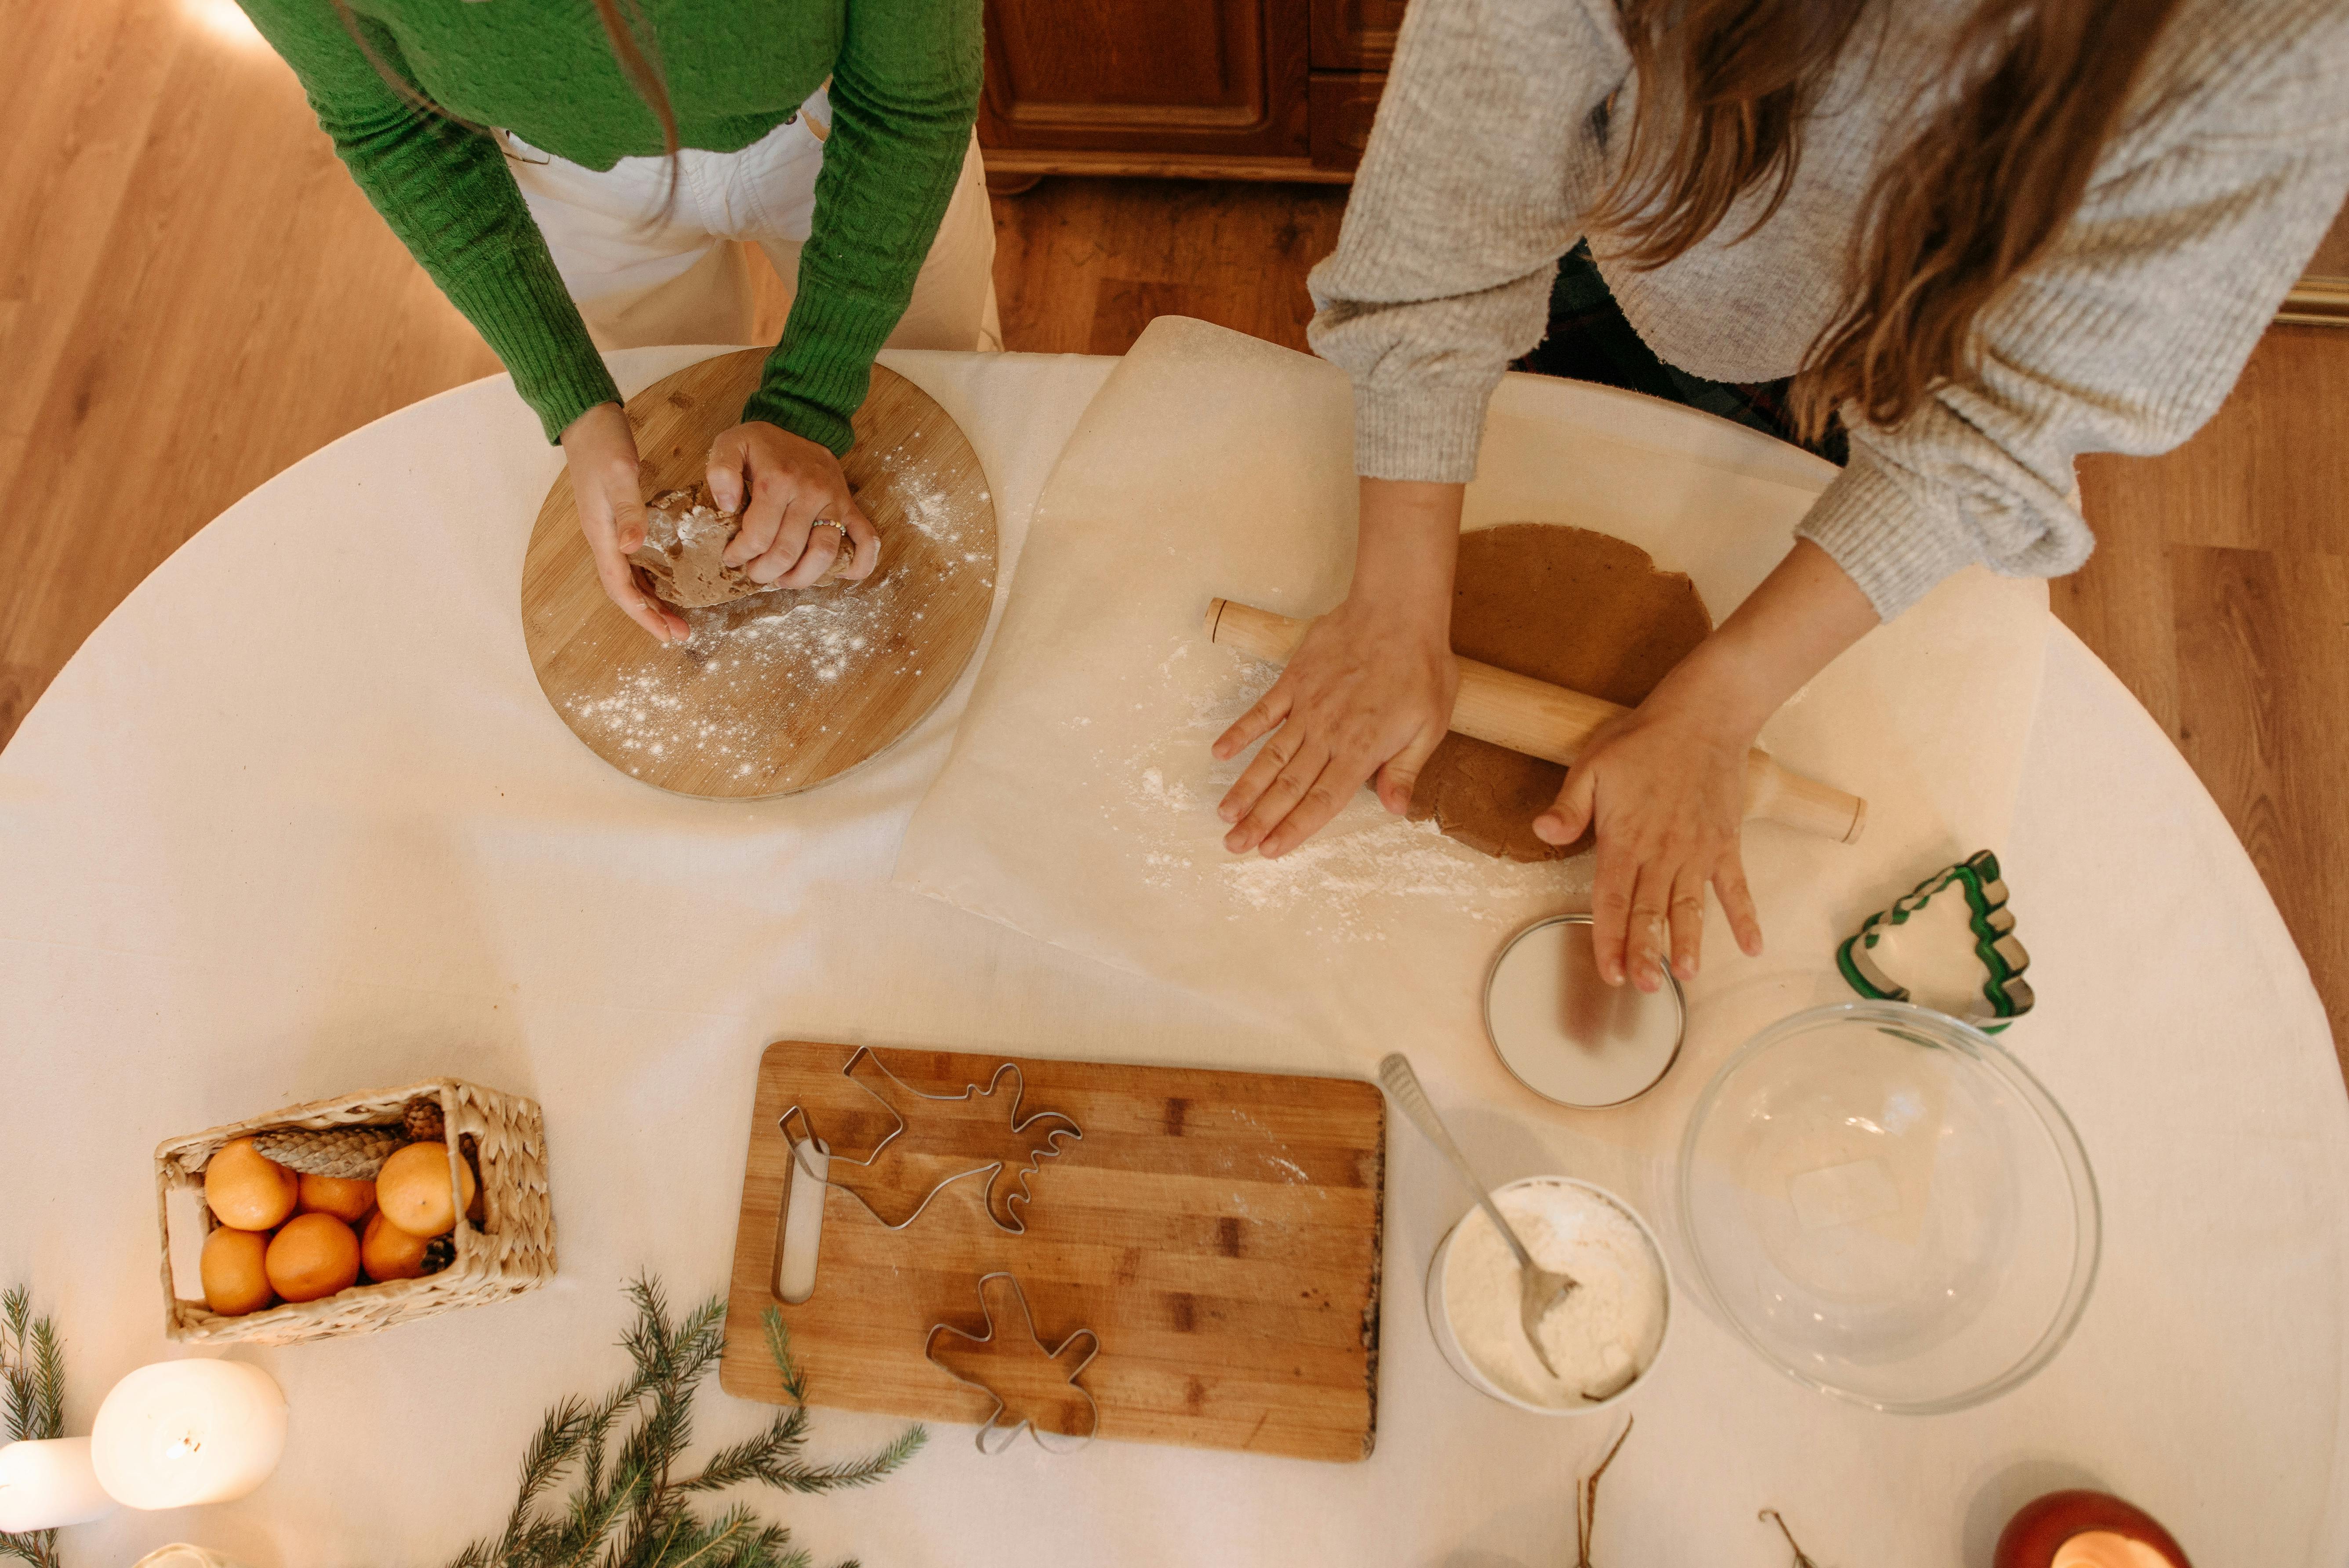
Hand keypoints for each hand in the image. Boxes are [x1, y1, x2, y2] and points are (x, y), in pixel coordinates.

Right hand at [561, 401, 687, 644]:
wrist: (586, 419)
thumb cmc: (602, 443)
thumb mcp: (620, 473)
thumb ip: (629, 511)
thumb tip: (632, 550)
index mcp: (601, 534)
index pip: (620, 588)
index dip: (642, 614)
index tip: (665, 634)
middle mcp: (603, 539)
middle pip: (626, 590)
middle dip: (651, 615)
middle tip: (680, 634)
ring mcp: (609, 531)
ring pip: (630, 578)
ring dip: (652, 600)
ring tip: (678, 618)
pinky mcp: (617, 520)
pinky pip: (634, 561)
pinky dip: (651, 578)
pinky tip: (669, 583)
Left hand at [707, 422, 878, 587]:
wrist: (801, 425)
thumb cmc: (763, 445)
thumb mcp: (731, 443)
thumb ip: (721, 471)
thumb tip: (728, 506)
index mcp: (778, 479)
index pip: (758, 536)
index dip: (740, 554)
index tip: (732, 557)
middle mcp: (811, 492)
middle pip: (788, 551)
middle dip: (765, 571)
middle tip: (754, 572)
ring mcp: (836, 501)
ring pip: (824, 554)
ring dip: (801, 578)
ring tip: (783, 579)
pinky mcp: (851, 507)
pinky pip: (866, 541)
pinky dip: (858, 566)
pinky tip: (838, 576)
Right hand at [1212, 480, 1464, 857]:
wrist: (1398, 610)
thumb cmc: (1421, 667)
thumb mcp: (1430, 724)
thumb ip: (1405, 769)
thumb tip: (1394, 810)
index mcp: (1361, 750)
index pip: (1322, 801)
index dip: (1295, 828)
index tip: (1270, 850)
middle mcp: (1327, 734)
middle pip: (1288, 787)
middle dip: (1260, 820)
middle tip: (1235, 846)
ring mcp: (1306, 707)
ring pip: (1270, 756)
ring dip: (1246, 788)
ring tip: (1224, 815)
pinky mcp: (1294, 680)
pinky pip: (1262, 711)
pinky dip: (1239, 732)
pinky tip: (1220, 752)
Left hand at [1534, 687, 1763, 992]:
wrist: (1704, 716)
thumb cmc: (1642, 740)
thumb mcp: (1592, 765)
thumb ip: (1569, 806)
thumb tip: (1542, 833)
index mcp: (1625, 839)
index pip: (1611, 900)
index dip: (1608, 939)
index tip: (1610, 972)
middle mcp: (1662, 853)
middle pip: (1650, 912)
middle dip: (1646, 952)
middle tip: (1646, 988)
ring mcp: (1698, 851)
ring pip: (1691, 907)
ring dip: (1688, 942)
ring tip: (1686, 975)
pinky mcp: (1725, 843)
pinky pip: (1736, 887)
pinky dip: (1745, 916)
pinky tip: (1752, 947)